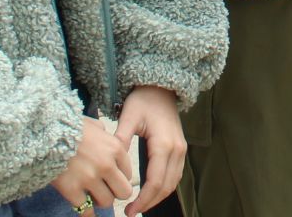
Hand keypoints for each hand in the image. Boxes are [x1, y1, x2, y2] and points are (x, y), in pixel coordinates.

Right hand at [51, 116, 132, 211]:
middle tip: (106, 190)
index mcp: (115, 148)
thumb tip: (105, 135)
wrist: (45, 134)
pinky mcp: (72, 190)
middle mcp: (106, 165)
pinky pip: (85, 210)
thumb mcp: (93, 125)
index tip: (111, 178)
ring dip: (99, 200)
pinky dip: (85, 211)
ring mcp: (90, 179)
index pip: (128, 173)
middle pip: (124, 192)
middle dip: (115, 193)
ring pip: (106, 202)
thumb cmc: (69, 127)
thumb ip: (104, 133)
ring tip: (91, 194)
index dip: (120, 177)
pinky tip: (82, 206)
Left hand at [114, 85, 185, 213]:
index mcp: (163, 143)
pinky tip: (151, 193)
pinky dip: (164, 187)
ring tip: (139, 206)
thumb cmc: (144, 100)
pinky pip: (175, 175)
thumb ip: (121, 140)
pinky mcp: (180, 149)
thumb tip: (110, 163)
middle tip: (131, 212)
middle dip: (149, 202)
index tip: (128, 209)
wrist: (161, 88)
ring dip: (158, 197)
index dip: (143, 198)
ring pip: (173, 182)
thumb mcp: (128, 116)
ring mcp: (181, 149)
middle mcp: (176, 149)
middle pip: (166, 185)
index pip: (155, 180)